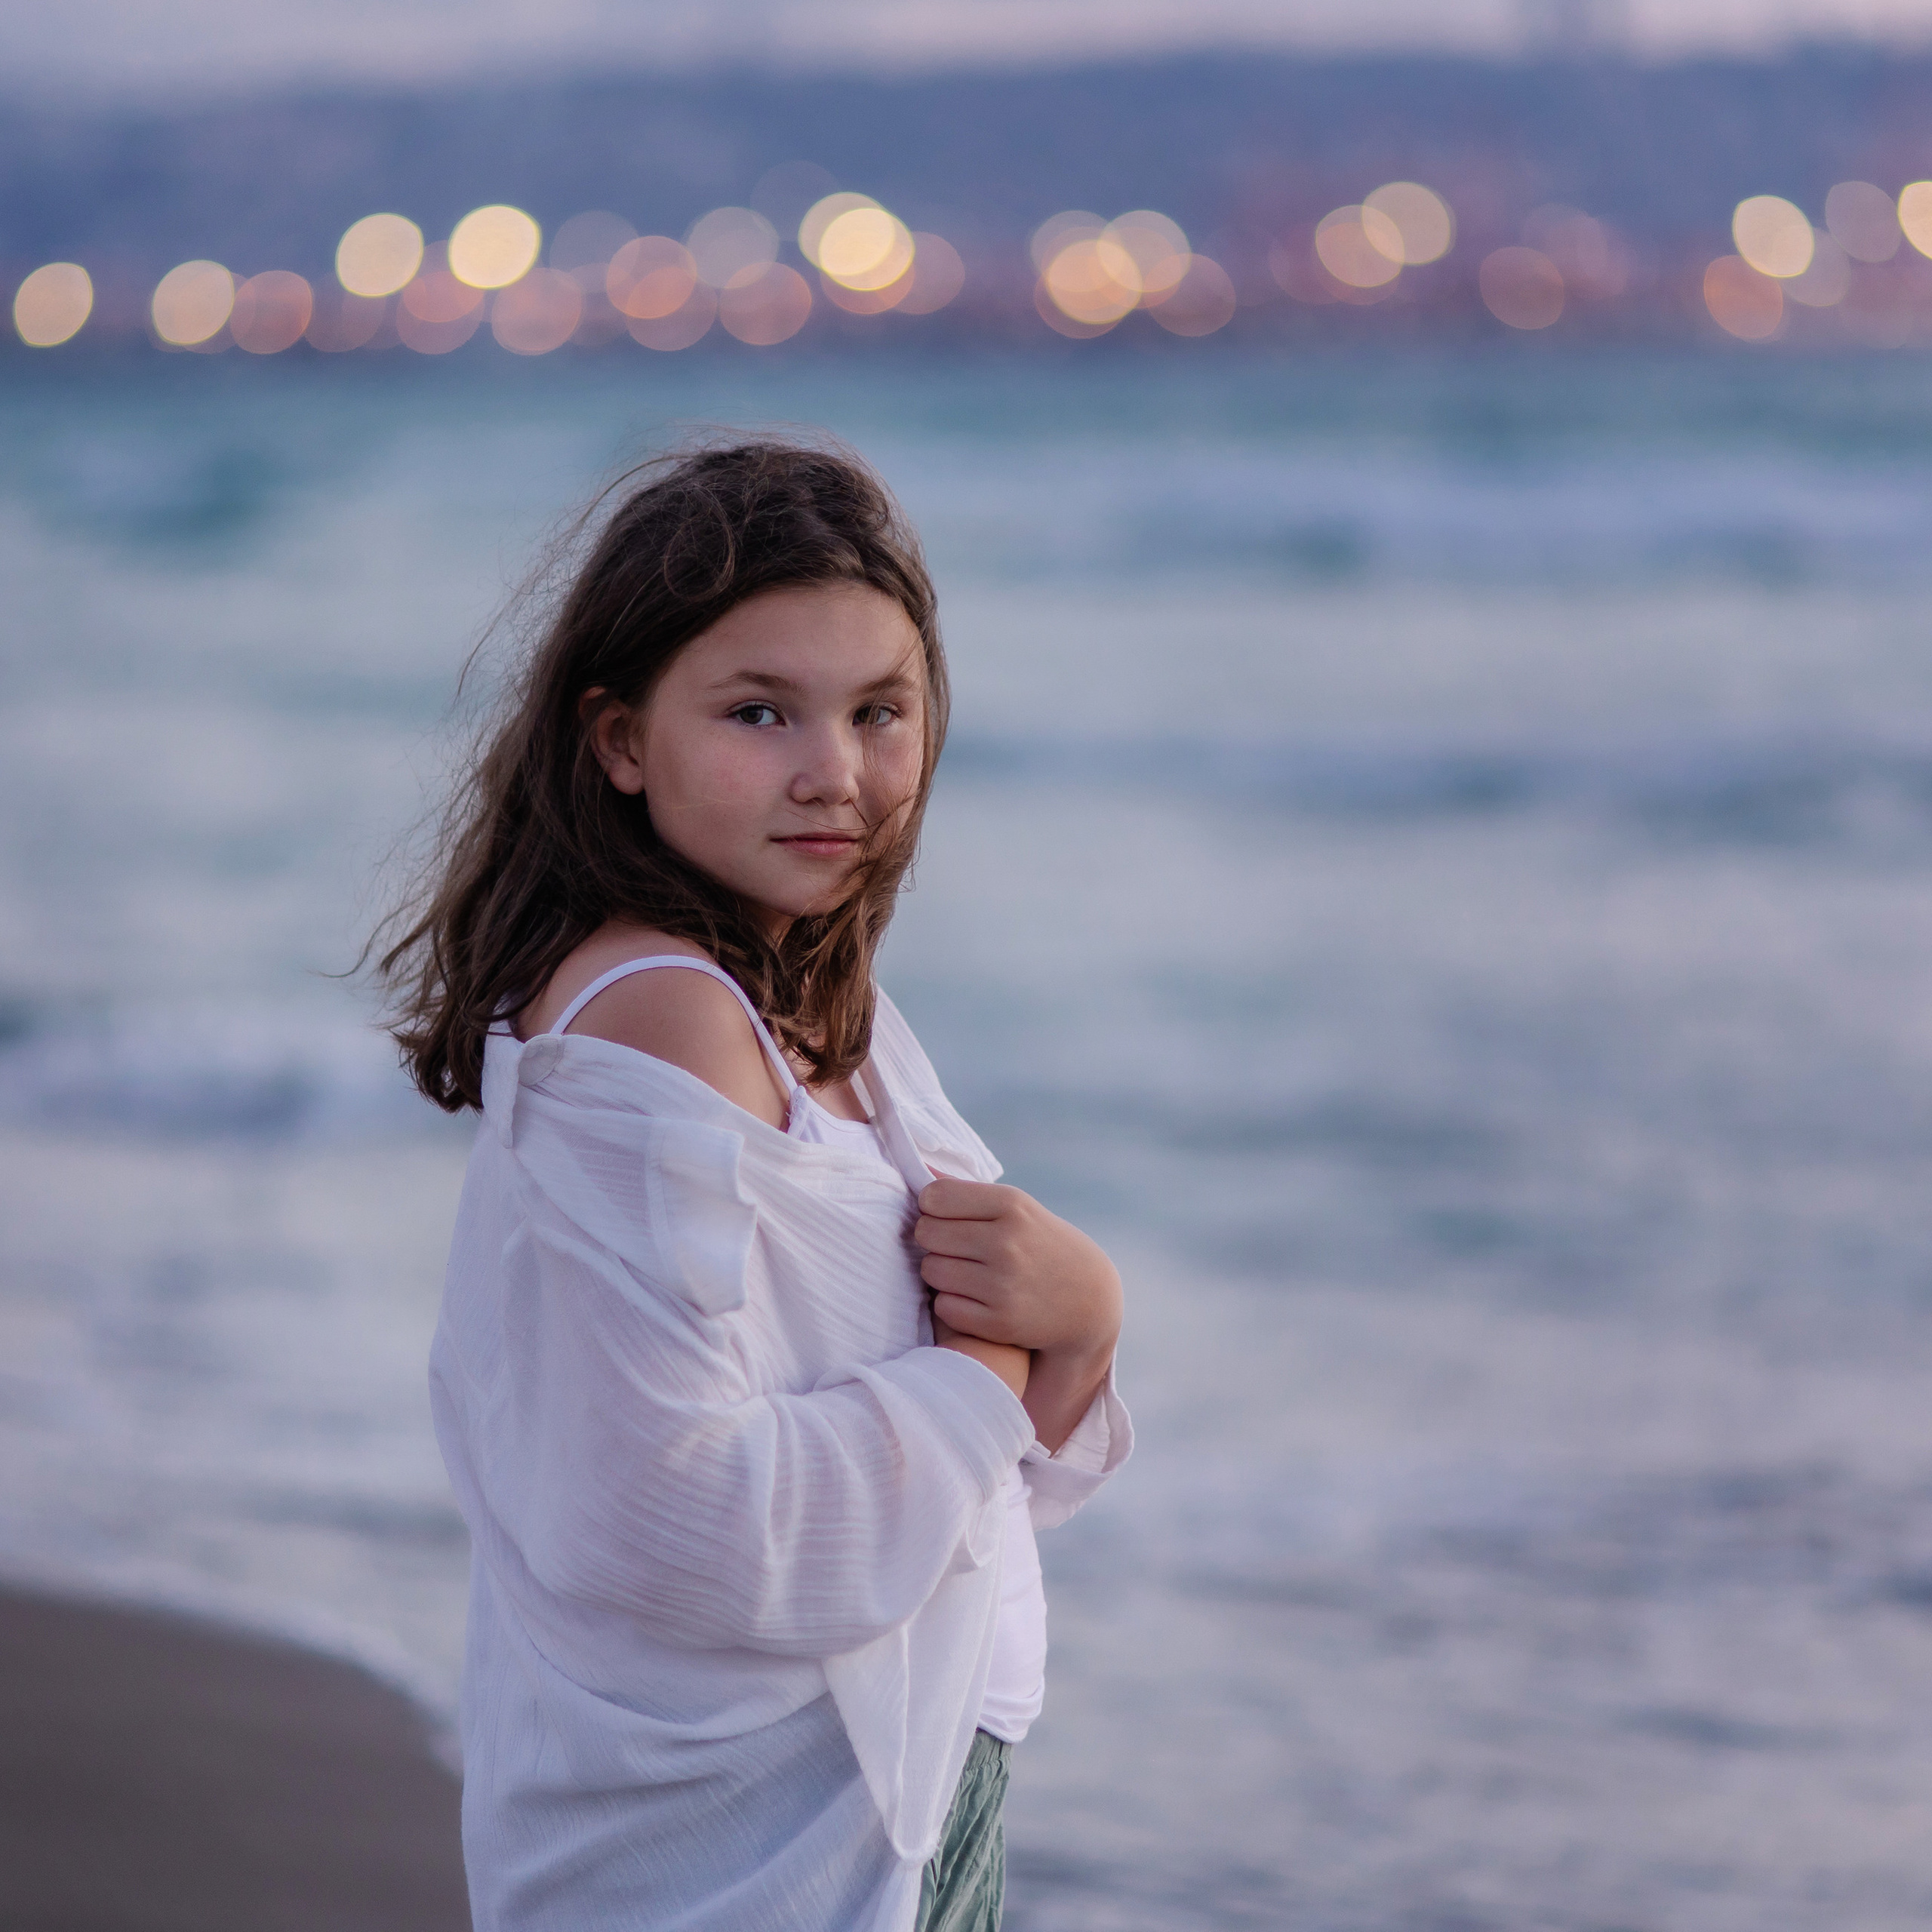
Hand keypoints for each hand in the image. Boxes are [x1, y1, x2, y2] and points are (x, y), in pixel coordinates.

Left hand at [916, 1179, 1120, 1451]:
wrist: (1088, 1299)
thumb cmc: (1040, 1243)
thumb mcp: (1016, 1207)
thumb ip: (966, 1191)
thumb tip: (918, 1171)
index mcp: (1012, 1205)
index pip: (934, 1196)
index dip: (932, 1206)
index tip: (946, 1216)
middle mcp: (1007, 1242)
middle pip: (926, 1232)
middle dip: (933, 1238)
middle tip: (954, 1246)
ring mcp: (1003, 1284)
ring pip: (930, 1270)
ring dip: (940, 1271)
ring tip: (965, 1271)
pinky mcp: (999, 1322)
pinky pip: (944, 1306)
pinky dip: (952, 1302)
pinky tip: (973, 1297)